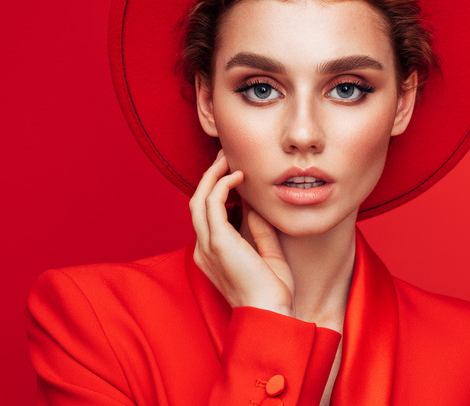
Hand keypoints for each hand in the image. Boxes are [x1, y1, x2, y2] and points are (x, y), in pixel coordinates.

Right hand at [189, 150, 294, 316]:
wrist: (270, 312)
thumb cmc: (272, 291)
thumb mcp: (268, 254)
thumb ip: (259, 230)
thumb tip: (255, 205)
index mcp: (212, 254)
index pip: (207, 216)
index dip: (216, 191)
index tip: (233, 174)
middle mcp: (204, 249)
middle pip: (197, 203)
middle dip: (209, 177)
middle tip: (225, 157)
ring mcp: (208, 245)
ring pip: (199, 199)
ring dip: (212, 175)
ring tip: (227, 158)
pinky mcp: (218, 241)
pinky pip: (212, 203)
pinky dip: (221, 184)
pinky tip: (238, 176)